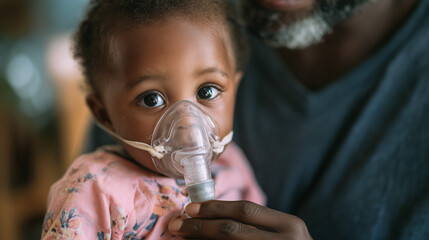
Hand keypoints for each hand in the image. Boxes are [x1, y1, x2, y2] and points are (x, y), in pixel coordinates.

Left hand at [168, 200, 311, 239]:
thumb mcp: (284, 233)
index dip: (214, 208)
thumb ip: (258, 224)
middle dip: (200, 226)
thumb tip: (210, 216)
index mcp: (290, 225)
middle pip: (232, 230)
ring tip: (181, 238)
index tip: (190, 208)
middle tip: (176, 224)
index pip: (246, 210)